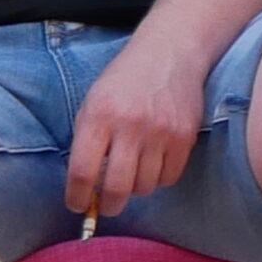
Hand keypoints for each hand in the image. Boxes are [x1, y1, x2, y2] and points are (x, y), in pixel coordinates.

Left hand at [64, 36, 207, 218]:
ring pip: (145, 186)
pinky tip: (152, 164)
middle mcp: (129, 126)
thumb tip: (84, 183)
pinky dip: (158, 179)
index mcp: (99, 115)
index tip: (77, 205)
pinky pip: (169, 178)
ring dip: (135, 188)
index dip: (78, 196)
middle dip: (108, 205)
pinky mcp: (184, 138)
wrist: (168, 55)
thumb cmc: (123, 81)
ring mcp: (160, 133)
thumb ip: (86, 138)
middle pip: (117, 187)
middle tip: (106, 206)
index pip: (83, 170)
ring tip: (131, 173)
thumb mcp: (93, 101)